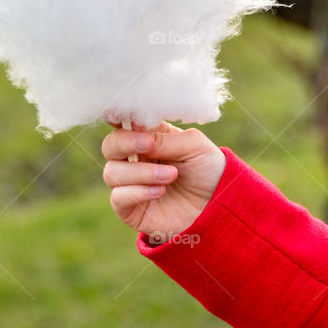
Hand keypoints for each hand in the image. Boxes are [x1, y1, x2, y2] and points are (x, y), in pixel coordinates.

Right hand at [101, 121, 226, 243]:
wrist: (218, 206)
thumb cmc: (207, 170)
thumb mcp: (193, 145)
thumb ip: (164, 138)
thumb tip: (136, 131)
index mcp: (147, 138)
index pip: (122, 123)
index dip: (118, 117)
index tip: (127, 118)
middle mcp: (134, 160)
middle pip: (110, 146)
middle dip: (125, 143)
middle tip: (148, 145)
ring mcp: (130, 185)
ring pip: (112, 172)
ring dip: (141, 172)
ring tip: (170, 175)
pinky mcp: (130, 209)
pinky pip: (118, 198)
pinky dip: (138, 192)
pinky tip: (160, 191)